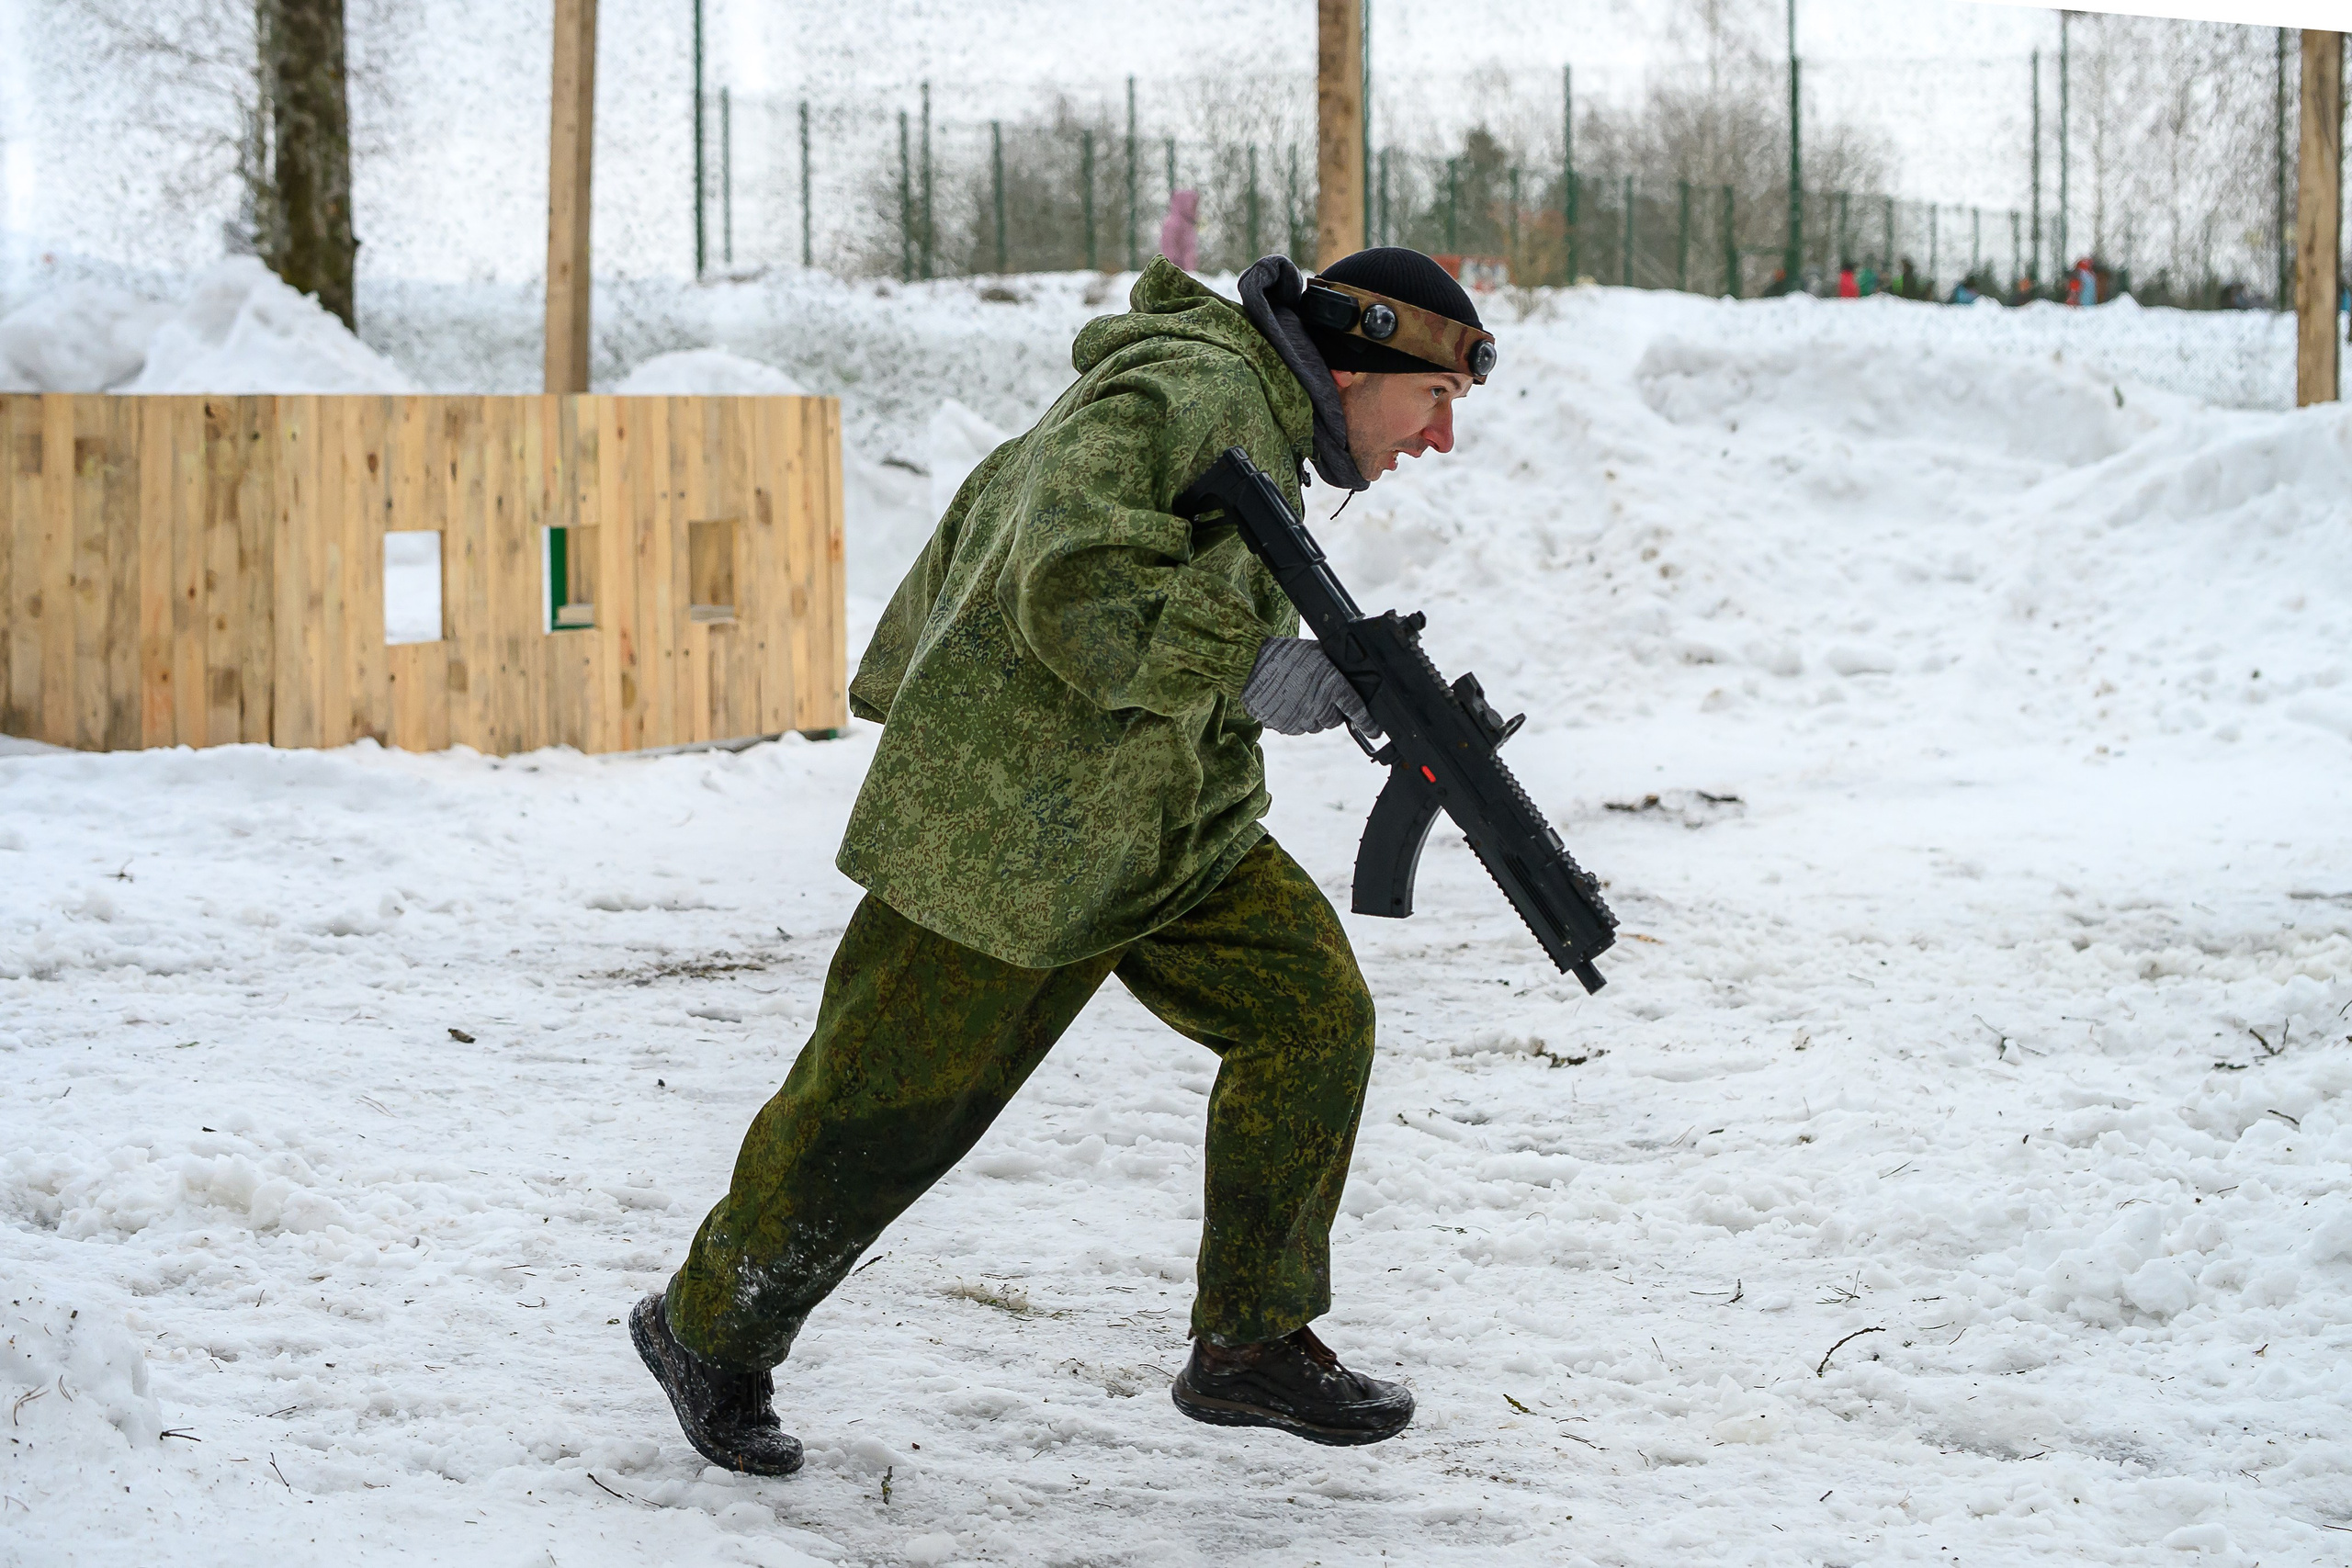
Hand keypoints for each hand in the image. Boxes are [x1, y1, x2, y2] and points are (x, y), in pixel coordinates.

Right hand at [1241, 637, 1381, 737]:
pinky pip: (1297, 727)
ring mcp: (1302, 720)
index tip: (1375, 731)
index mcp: (1333, 686)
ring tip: (1298, 694)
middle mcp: (1320, 707)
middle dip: (1330, 710)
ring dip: (1312, 714)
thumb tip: (1349, 675)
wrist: (1252, 665)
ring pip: (1316, 725)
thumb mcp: (1318, 653)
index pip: (1357, 710)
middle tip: (1317, 693)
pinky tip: (1287, 701)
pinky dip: (1295, 718)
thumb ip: (1336, 669)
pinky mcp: (1286, 727)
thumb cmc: (1285, 655)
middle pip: (1334, 719)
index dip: (1368, 723)